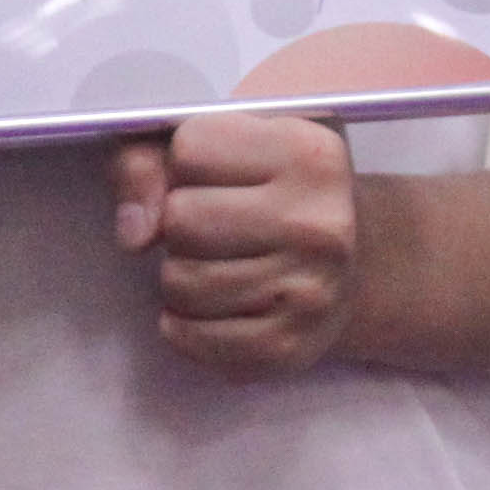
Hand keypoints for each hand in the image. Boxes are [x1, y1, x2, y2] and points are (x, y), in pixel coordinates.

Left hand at [110, 110, 358, 376]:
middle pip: (181, 220)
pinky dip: (182, 326)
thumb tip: (135, 233)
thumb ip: (152, 159)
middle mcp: (319, 222)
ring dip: (177, 276)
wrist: (354, 262)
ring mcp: (310, 290)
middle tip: (208, 227)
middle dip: (177, 224)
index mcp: (309, 154)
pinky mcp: (290, 346)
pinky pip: (195, 338)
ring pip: (181, 282)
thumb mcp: (225, 143)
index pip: (191, 148)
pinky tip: (206, 307)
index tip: (214, 175)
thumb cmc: (273, 191)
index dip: (184, 162)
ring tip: (210, 264)